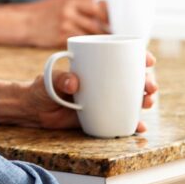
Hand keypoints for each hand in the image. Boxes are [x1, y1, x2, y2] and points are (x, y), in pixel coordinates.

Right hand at [17, 0, 107, 47]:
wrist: (26, 22)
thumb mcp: (63, 2)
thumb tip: (103, 12)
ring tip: (101, 47)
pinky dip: (84, 48)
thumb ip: (80, 6)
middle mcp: (70, 12)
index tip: (114, 26)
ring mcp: (64, 25)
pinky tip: (86, 50)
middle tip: (113, 40)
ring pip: (89, 36)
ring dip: (97, 43)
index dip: (108, 19)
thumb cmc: (46, 13)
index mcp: (73, 1)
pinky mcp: (60, 38)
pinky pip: (78, 44)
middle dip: (106, 34)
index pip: (98, 9)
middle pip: (96, 25)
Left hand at [23, 51, 157, 131]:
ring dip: (144, 100)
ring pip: (131, 98)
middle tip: (150, 87)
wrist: (34, 111)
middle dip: (147, 81)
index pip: (120, 56)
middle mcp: (103, 81)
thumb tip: (74, 82)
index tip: (148, 60)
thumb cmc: (40, 88)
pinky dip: (132, 123)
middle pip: (131, 78)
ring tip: (147, 103)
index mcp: (93, 65)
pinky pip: (121, 118)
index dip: (138, 56)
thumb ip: (58, 79)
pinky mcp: (101, 116)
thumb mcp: (47, 80)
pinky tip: (140, 127)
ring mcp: (103, 98)